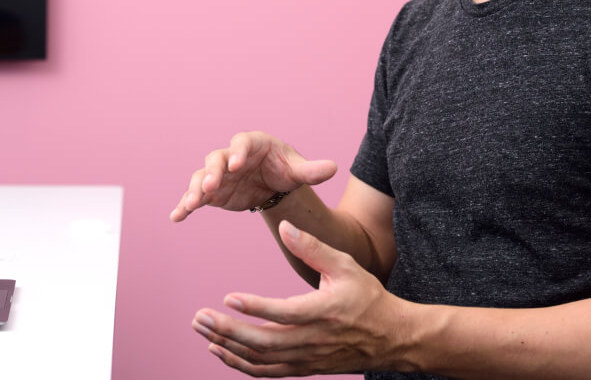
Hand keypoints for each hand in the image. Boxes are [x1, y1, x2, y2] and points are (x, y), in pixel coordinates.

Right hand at [169, 132, 336, 222]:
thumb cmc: (285, 168)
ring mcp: (218, 174)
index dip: (237, 152)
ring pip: (201, 178)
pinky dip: (185, 206)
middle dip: (212, 172)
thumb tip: (333, 168)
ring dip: (194, 190)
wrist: (274, 183)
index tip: (236, 164)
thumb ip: (312, 171)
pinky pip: (195, 197)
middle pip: (216, 159)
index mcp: (252, 144)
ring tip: (189, 205)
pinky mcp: (212, 193)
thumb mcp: (298, 171)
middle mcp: (230, 156)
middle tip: (209, 186)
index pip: (242, 144)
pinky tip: (176, 217)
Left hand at [191, 220, 408, 376]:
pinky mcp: (304, 369)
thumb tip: (284, 226)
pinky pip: (267, 372)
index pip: (284, 313)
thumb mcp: (345, 265)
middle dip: (227, 331)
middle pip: (263, 342)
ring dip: (228, 348)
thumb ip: (312, 247)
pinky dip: (240, 365)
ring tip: (203, 332)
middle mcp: (313, 341)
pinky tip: (220, 351)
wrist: (392, 339)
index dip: (255, 308)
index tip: (228, 298)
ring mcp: (307, 359)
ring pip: (261, 361)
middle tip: (199, 317)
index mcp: (323, 312)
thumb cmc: (368, 297)